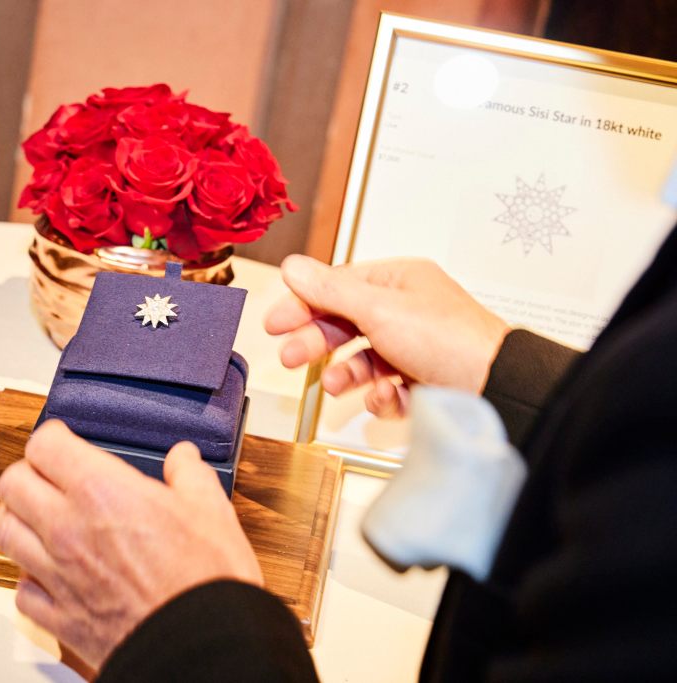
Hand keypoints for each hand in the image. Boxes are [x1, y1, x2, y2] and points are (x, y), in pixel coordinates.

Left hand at [0, 420, 261, 671]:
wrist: (202, 647)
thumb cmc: (206, 581)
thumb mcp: (211, 510)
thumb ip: (190, 475)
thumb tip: (183, 458)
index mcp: (101, 492)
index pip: (44, 445)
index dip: (53, 437)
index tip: (63, 440)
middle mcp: (67, 529)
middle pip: (12, 483)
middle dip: (28, 472)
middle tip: (49, 476)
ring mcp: (57, 575)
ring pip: (5, 532)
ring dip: (19, 519)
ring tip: (38, 517)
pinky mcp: (58, 616)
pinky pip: (22, 589)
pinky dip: (30, 576)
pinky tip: (50, 571)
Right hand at [265, 256, 509, 416]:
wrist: (496, 387)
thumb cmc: (450, 340)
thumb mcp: (378, 309)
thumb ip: (330, 290)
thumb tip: (295, 267)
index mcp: (399, 283)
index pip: (337, 287)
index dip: (303, 304)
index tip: (276, 323)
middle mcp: (407, 311)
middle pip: (345, 324)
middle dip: (317, 343)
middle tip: (291, 357)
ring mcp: (415, 347)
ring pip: (363, 360)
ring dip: (346, 374)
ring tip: (337, 384)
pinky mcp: (423, 380)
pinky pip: (386, 388)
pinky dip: (380, 396)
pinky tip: (386, 396)